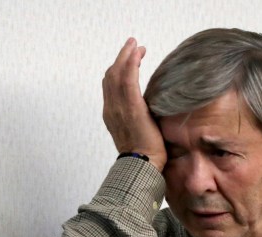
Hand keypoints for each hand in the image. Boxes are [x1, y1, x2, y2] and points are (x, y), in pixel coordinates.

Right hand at [102, 38, 166, 171]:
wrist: (142, 166)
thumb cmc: (144, 156)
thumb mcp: (137, 132)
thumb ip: (138, 118)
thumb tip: (151, 111)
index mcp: (112, 115)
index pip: (110, 86)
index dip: (118, 70)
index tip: (130, 60)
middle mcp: (111, 109)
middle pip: (110, 76)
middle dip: (121, 58)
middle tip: (133, 46)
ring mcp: (119, 108)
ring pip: (117, 74)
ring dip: (126, 56)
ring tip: (136, 45)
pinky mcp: (132, 108)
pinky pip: (128, 80)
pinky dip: (131, 63)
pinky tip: (138, 54)